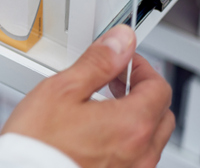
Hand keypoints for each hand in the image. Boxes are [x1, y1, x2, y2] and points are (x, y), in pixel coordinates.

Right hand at [1, 26, 174, 167]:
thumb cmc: (38, 145)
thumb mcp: (62, 91)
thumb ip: (98, 63)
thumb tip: (120, 42)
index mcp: (132, 125)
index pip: (159, 87)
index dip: (141, 68)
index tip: (123, 63)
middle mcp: (140, 153)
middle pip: (161, 114)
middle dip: (143, 93)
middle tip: (116, 82)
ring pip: (150, 139)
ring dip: (136, 118)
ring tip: (104, 108)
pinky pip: (135, 158)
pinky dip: (125, 141)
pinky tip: (98, 134)